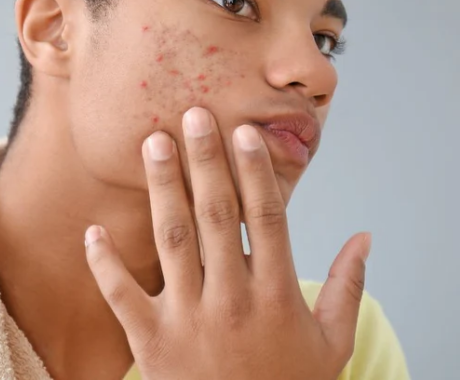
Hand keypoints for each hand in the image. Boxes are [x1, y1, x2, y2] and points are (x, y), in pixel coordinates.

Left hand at [84, 107, 371, 379]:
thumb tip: (365, 237)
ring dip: (163, 188)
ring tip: (153, 144)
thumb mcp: (333, 344)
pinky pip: (122, 296)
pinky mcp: (152, 344)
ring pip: (172, 240)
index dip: (255, 171)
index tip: (244, 132)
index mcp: (276, 295)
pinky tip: (94, 230)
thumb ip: (348, 287)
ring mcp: (189, 320)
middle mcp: (232, 299)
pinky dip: (105, 264)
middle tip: (192, 115)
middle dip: (205, 161)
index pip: (266, 217)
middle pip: (216, 215)